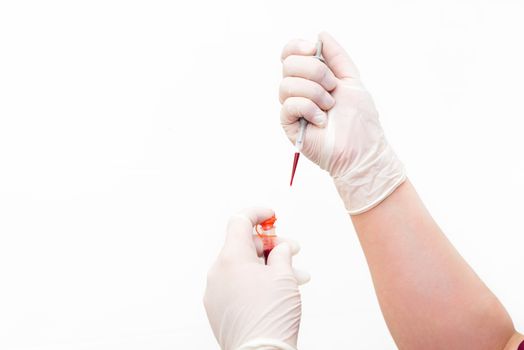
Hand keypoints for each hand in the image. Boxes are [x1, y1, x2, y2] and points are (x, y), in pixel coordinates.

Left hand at [203, 207, 308, 349]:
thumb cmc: (271, 317)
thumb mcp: (284, 275)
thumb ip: (281, 253)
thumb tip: (279, 247)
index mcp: (231, 258)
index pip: (239, 221)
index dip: (258, 213)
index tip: (272, 215)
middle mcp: (218, 272)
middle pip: (244, 245)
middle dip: (271, 245)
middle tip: (294, 250)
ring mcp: (215, 292)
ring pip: (243, 268)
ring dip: (268, 266)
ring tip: (295, 275)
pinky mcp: (217, 308)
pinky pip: (237, 285)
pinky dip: (256, 282)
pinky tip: (277, 290)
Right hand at [280, 32, 405, 213]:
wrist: (361, 150)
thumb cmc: (359, 120)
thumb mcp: (351, 81)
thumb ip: (337, 56)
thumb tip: (320, 35)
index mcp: (311, 78)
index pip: (290, 54)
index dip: (297, 47)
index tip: (314, 49)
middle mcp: (299, 90)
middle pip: (288, 64)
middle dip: (315, 71)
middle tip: (332, 88)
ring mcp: (293, 108)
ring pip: (287, 84)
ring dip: (315, 93)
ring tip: (329, 107)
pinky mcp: (289, 125)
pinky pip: (289, 105)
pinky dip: (309, 109)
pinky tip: (321, 120)